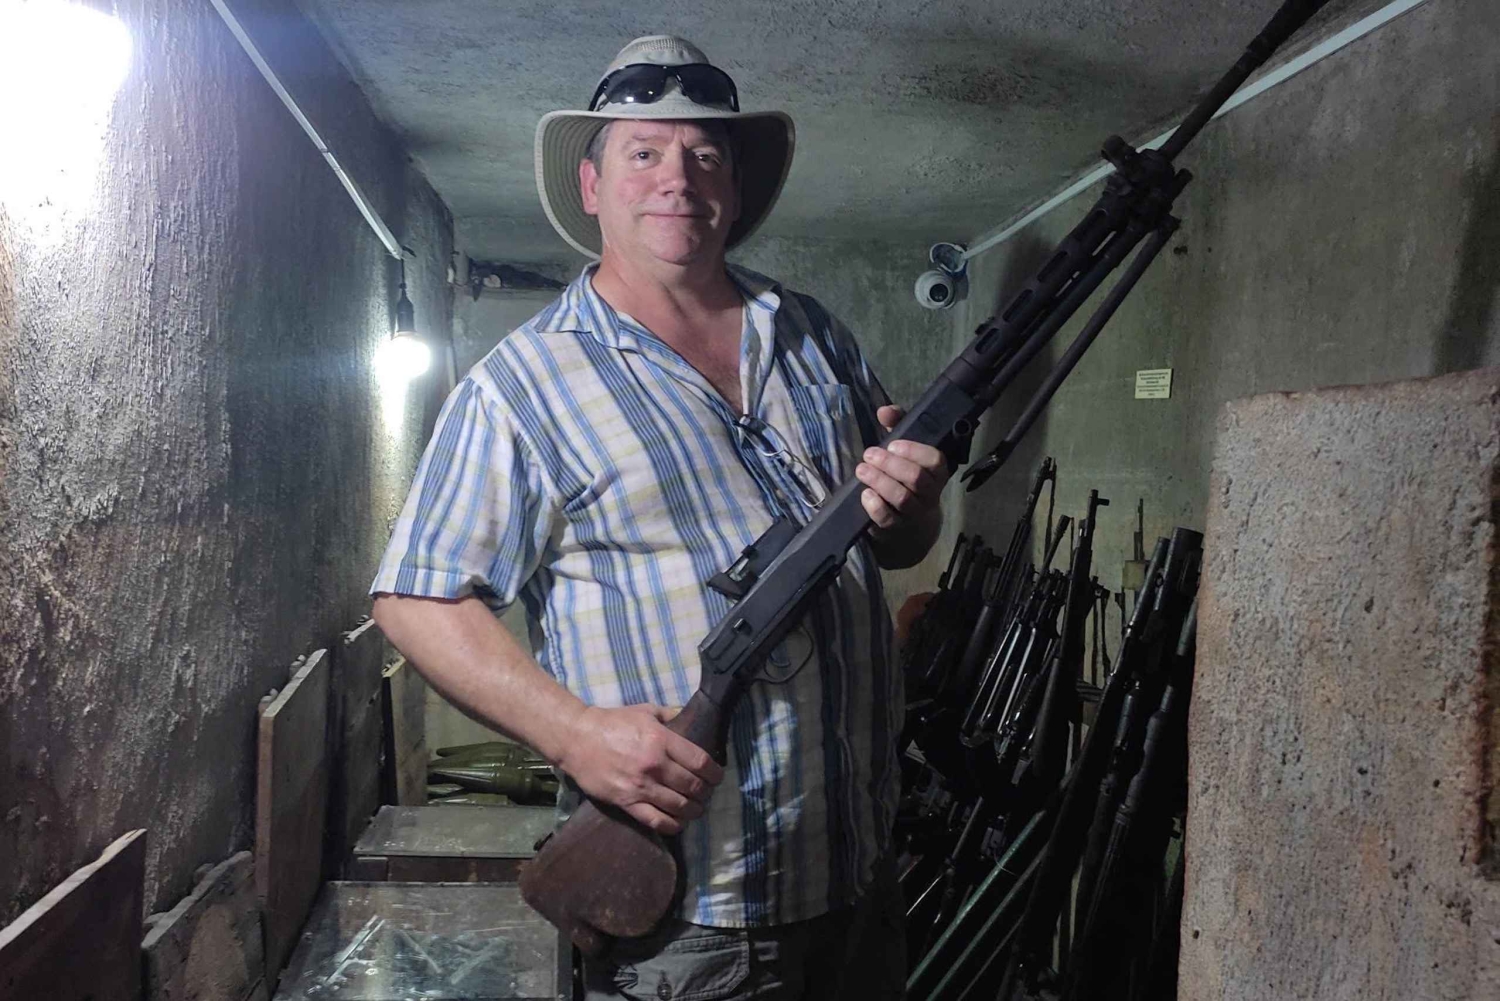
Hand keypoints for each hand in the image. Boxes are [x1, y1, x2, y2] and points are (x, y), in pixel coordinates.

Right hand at [555, 704, 724, 834]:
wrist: (577, 739)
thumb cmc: (612, 722)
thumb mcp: (645, 711)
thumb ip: (670, 715)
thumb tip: (688, 717)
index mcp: (661, 740)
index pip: (700, 762)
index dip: (714, 773)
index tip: (717, 776)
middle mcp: (654, 765)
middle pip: (692, 786)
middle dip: (705, 792)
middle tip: (706, 793)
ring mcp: (640, 786)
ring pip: (678, 806)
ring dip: (693, 810)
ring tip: (696, 809)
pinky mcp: (626, 802)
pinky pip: (655, 820)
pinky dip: (672, 825)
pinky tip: (678, 823)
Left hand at [857, 405, 949, 530]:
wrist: (912, 528)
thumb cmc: (907, 480)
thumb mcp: (906, 452)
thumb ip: (898, 427)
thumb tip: (884, 411)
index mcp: (936, 474)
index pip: (936, 460)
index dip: (914, 450)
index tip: (893, 444)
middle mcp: (930, 494)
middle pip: (916, 478)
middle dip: (890, 464)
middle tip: (870, 454)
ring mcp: (914, 514)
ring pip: (902, 498)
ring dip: (880, 481)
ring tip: (862, 470)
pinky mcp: (896, 529)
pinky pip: (888, 519)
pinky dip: (875, 506)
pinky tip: (865, 494)